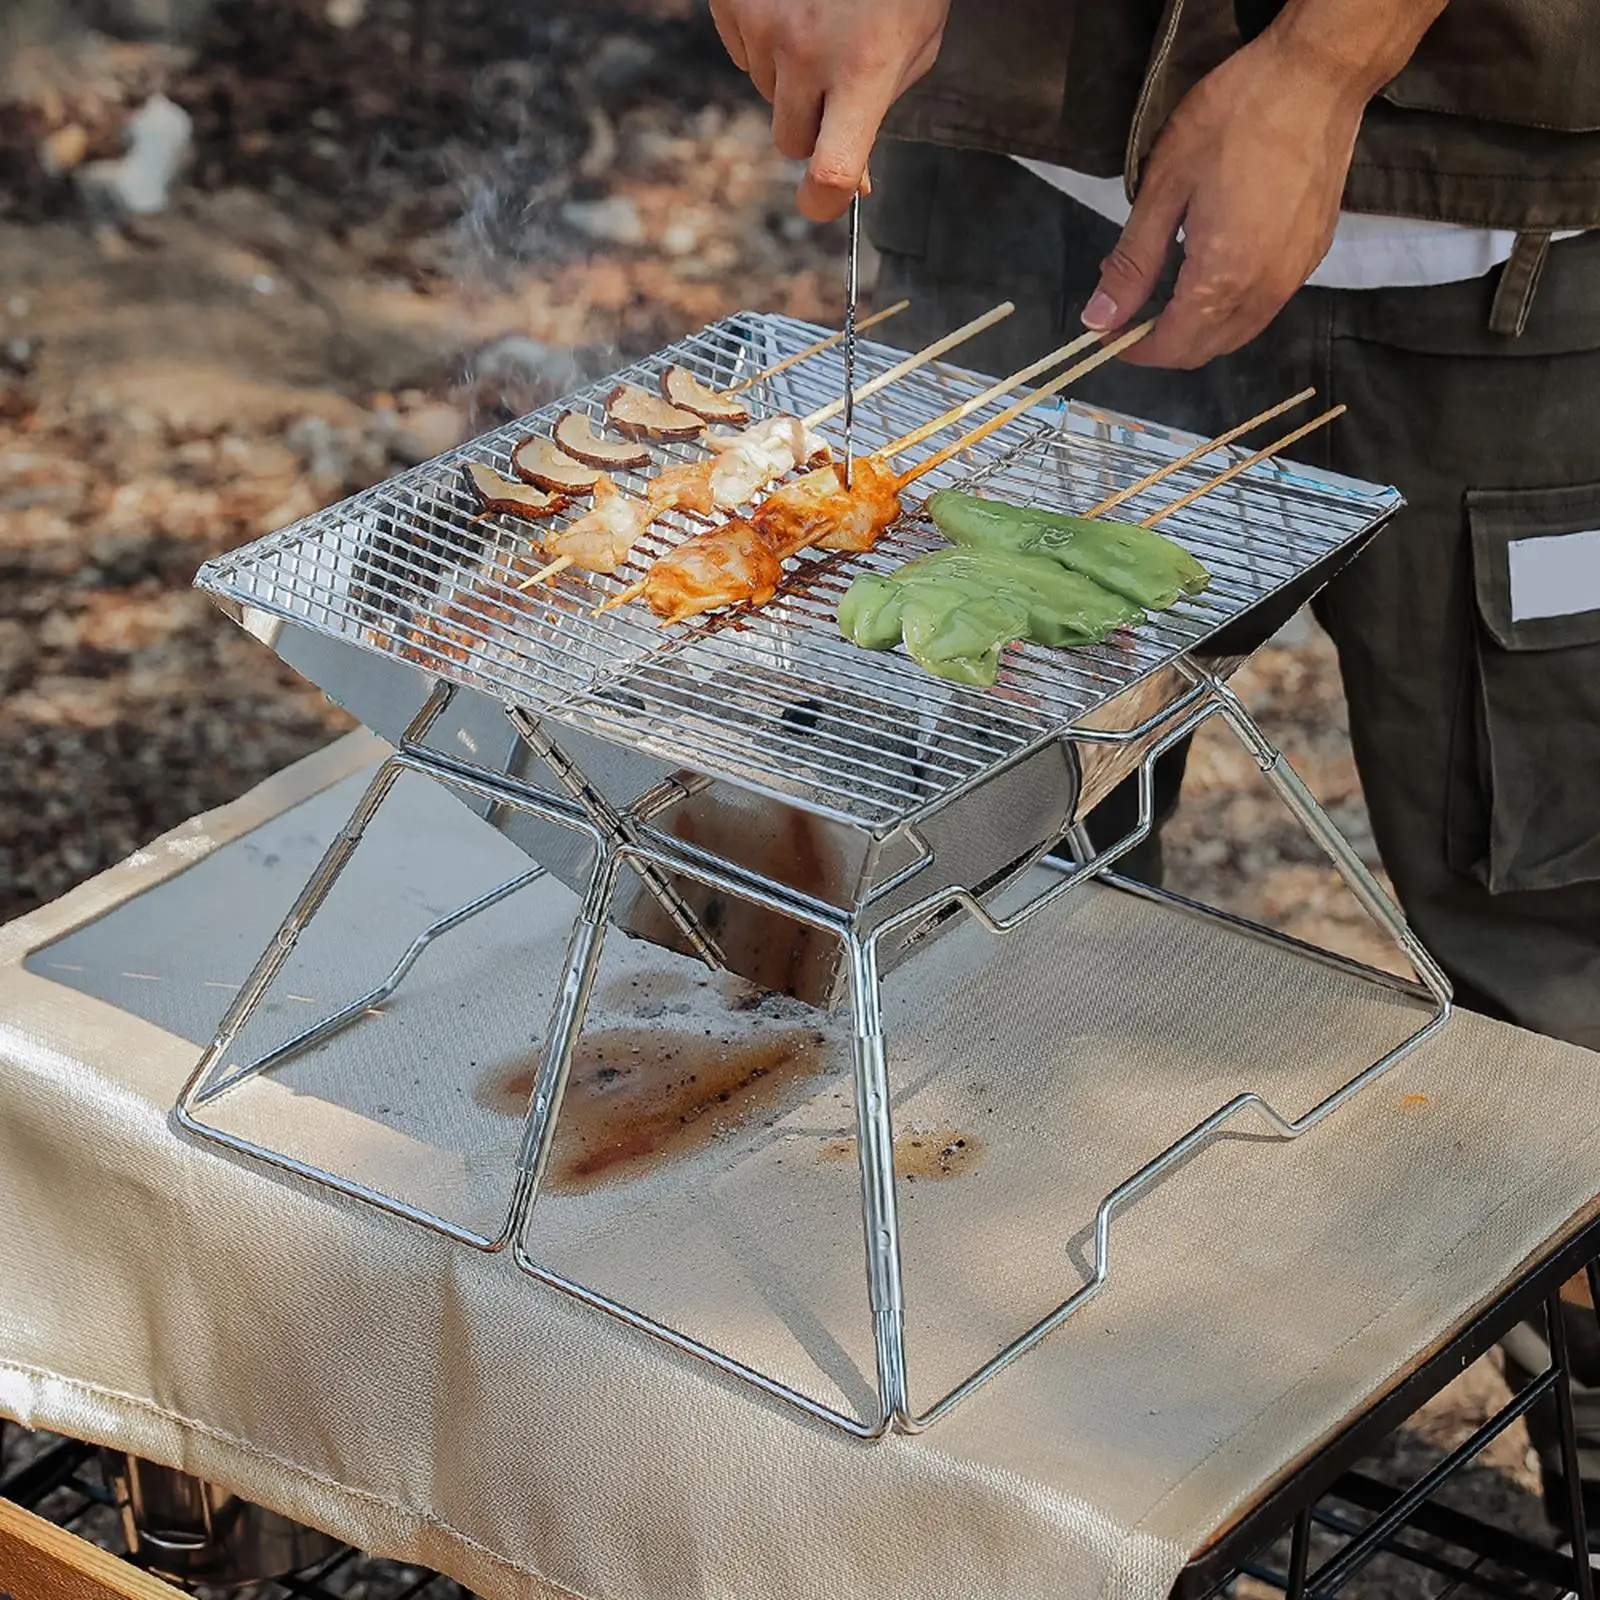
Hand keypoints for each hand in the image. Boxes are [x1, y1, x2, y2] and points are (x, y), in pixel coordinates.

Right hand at [709, 0, 949, 221]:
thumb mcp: (914, 41)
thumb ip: (881, 110)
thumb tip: (851, 181)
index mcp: (863, 70)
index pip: (830, 171)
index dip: (823, 202)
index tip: (821, 202)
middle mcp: (806, 53)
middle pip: (791, 140)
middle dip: (812, 124)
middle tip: (837, 78)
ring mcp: (761, 25)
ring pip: (765, 93)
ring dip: (789, 74)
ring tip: (820, 19)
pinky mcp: (731, 0)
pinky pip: (741, 49)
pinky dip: (763, 35)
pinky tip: (793, 1)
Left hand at [1082, 29, 1366, 368]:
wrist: (1316, 76)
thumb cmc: (1232, 120)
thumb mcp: (1164, 188)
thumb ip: (1132, 263)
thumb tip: (1098, 319)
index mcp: (1221, 280)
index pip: (1171, 347)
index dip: (1133, 350)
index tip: (1106, 332)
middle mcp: (1263, 292)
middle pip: (1204, 349)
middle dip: (1162, 342)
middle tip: (1130, 305)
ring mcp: (1295, 275)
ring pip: (1237, 332)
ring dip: (1197, 327)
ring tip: (1166, 284)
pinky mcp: (1314, 254)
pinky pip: (1264, 305)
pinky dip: (1229, 307)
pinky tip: (1211, 267)